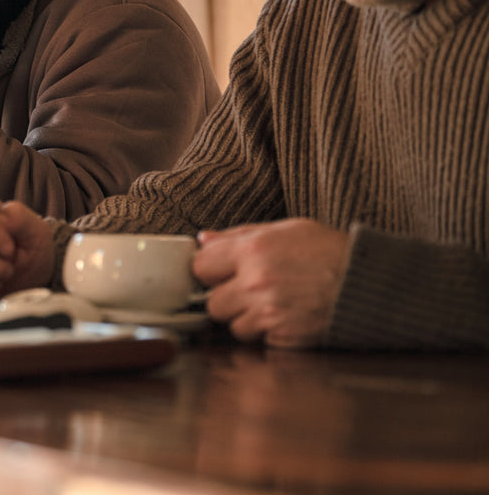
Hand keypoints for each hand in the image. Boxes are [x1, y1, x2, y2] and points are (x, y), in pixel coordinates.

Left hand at [194, 218, 350, 347]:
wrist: (371, 285)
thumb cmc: (330, 252)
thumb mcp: (287, 229)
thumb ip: (240, 235)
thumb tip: (203, 239)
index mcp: (253, 250)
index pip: (200, 266)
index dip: (211, 270)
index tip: (223, 271)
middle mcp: (257, 282)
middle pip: (212, 302)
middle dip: (228, 298)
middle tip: (252, 290)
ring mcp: (270, 313)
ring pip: (233, 326)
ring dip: (247, 319)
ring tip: (274, 303)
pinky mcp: (284, 338)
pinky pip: (258, 341)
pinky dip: (267, 334)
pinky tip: (287, 317)